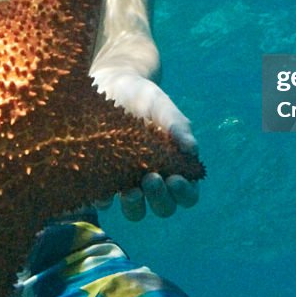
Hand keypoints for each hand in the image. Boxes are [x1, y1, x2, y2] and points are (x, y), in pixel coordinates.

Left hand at [92, 70, 199, 220]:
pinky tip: (102, 194)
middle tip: (151, 179)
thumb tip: (193, 150)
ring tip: (130, 191)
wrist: (111, 85)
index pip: (187, 194)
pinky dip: (104, 200)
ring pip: (136, 211)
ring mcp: (128, 181)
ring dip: (135, 206)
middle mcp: (154, 179)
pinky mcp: (103, 178)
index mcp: (174, 166)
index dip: (184, 193)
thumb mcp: (162, 106)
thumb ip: (178, 126)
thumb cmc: (144, 97)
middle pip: (163, 207)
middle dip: (159, 198)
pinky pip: (104, 200)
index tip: (175, 179)